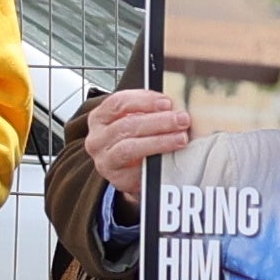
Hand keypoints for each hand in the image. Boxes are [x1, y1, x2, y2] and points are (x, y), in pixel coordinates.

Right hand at [78, 87, 196, 178]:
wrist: (130, 174)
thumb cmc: (133, 141)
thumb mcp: (135, 121)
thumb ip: (148, 111)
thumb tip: (175, 104)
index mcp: (100, 118)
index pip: (118, 103)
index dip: (144, 100)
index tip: (167, 102)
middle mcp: (97, 138)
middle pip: (126, 125)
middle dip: (158, 121)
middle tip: (181, 119)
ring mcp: (105, 160)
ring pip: (130, 147)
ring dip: (159, 141)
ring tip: (181, 137)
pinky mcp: (117, 179)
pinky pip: (137, 170)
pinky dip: (155, 161)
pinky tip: (171, 156)